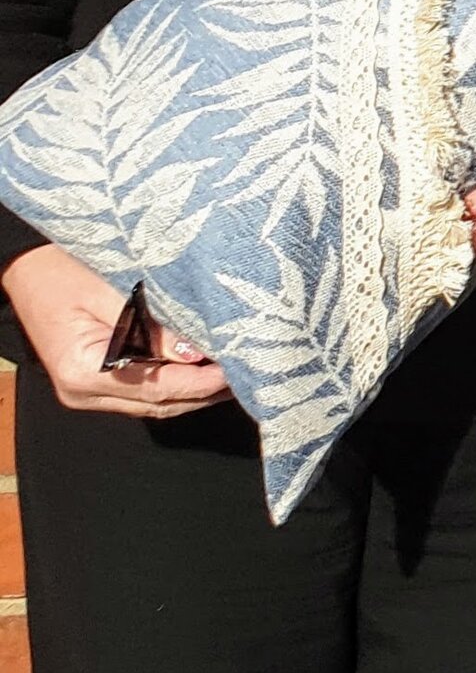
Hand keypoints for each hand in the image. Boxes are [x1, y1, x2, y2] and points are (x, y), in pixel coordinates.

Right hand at [1, 245, 229, 417]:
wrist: (26, 266)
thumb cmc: (64, 270)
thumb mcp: (110, 291)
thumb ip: (150, 327)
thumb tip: (195, 353)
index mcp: (84, 372)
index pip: (157, 390)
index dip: (201, 383)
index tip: (239, 368)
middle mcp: (83, 393)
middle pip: (159, 405)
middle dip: (206, 392)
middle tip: (251, 370)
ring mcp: (87, 393)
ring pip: (154, 404)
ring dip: (195, 392)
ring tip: (237, 370)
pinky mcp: (95, 382)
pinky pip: (143, 393)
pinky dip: (176, 384)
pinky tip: (205, 368)